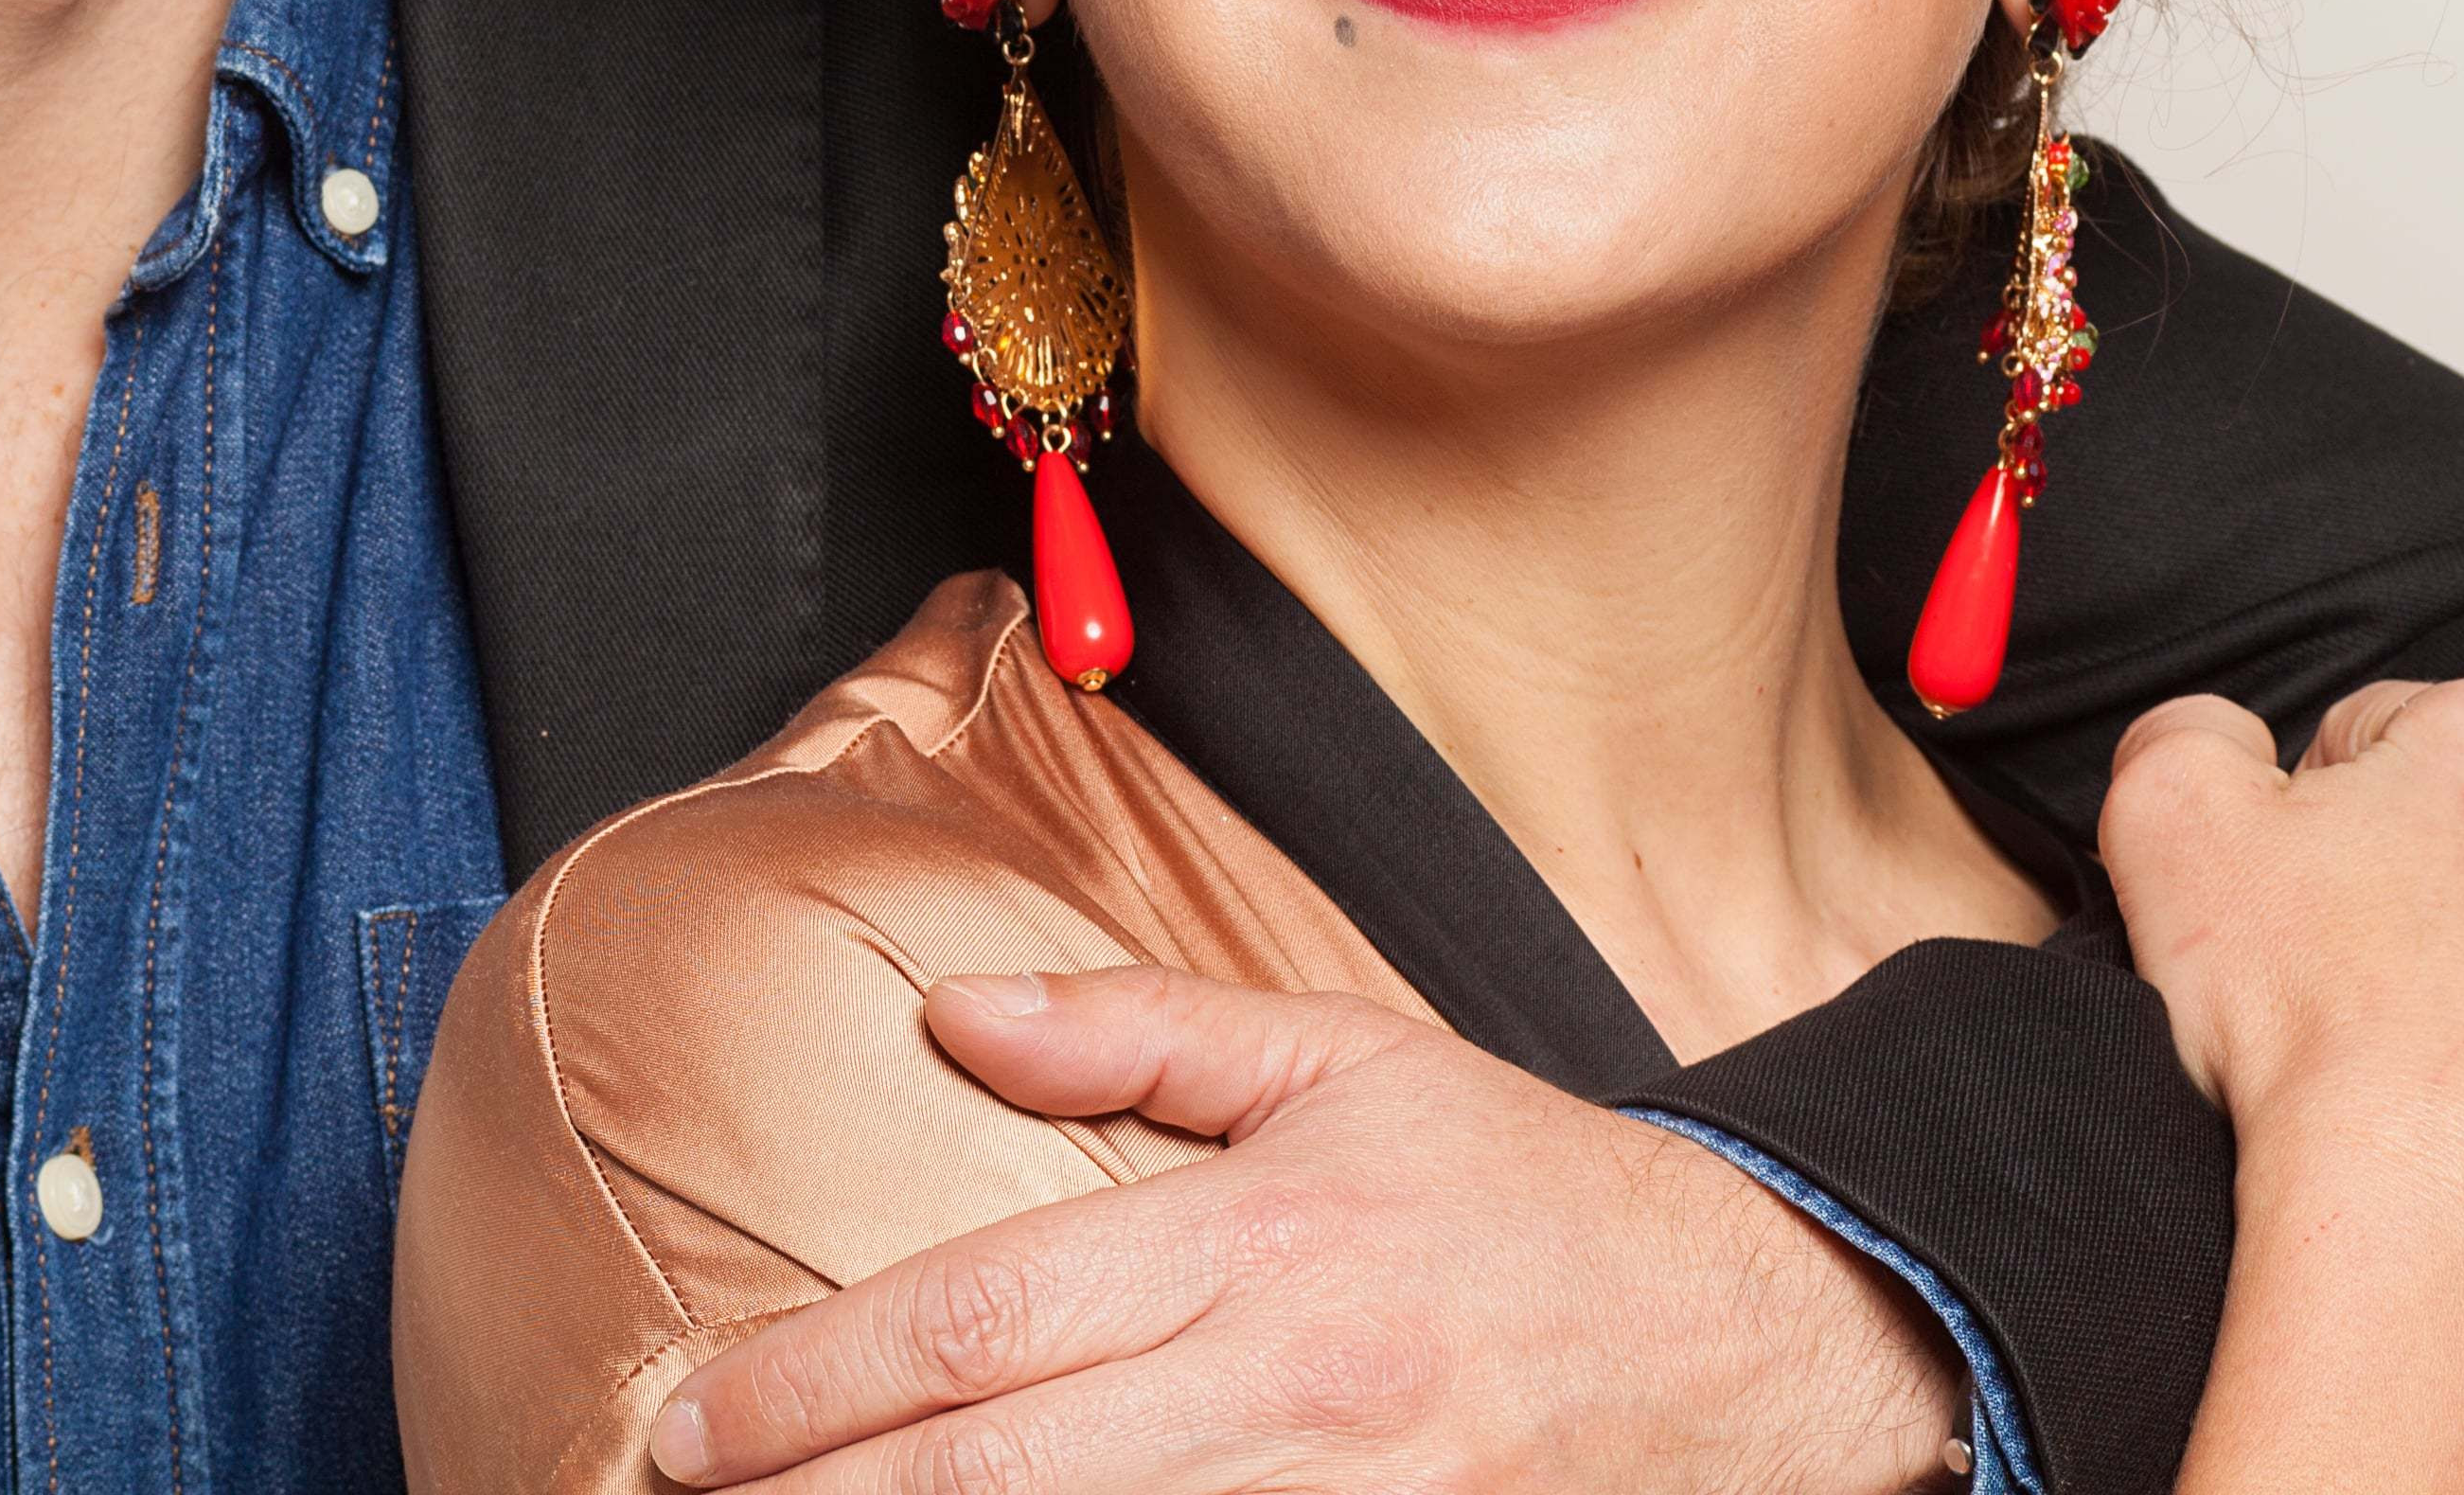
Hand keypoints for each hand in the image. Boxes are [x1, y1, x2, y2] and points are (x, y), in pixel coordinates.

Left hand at [646, 965, 1966, 1494]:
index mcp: (1265, 1245)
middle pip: (999, 1474)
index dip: (814, 1383)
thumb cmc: (1537, 1197)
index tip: (694, 1422)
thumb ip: (1140, 1033)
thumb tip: (956, 1014)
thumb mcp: (1349, 1063)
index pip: (982, 1322)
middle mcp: (1295, 1395)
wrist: (1769, 1340)